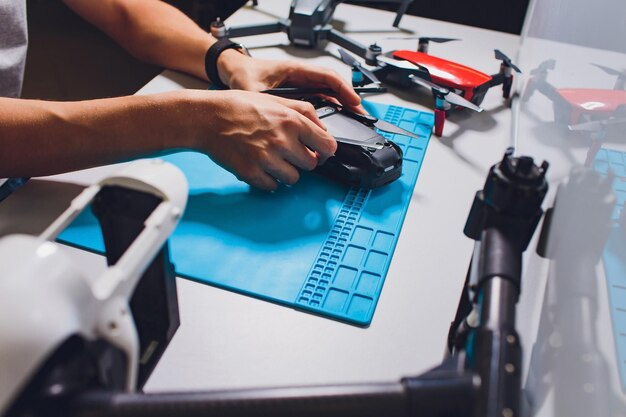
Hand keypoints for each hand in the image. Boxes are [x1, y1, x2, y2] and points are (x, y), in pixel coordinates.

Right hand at [187, 89, 336, 190]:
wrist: (207, 117)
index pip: (328, 146)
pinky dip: (268, 180)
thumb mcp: (277, 100)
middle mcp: (282, 140)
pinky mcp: (251, 173)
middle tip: (288, 152)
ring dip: (286, 172)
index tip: (320, 152)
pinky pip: (273, 187)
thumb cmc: (239, 107)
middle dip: (303, 160)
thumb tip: (323, 129)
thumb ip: (304, 112)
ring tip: (272, 159)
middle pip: (312, 165)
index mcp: (292, 121)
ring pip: (293, 179)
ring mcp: (266, 159)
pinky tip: (260, 166)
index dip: (325, 151)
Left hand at [217, 50, 363, 112]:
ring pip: (328, 94)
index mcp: (295, 70)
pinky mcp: (299, 94)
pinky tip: (336, 123)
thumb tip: (278, 122)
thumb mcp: (254, 90)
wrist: (235, 72)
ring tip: (354, 120)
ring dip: (342, 106)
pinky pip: (319, 100)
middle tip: (361, 116)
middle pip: (333, 86)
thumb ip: (266, 105)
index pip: (327, 76)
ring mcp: (302, 85)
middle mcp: (302, 76)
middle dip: (349, 100)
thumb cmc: (244, 75)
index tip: (354, 101)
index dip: (343, 89)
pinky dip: (330, 110)